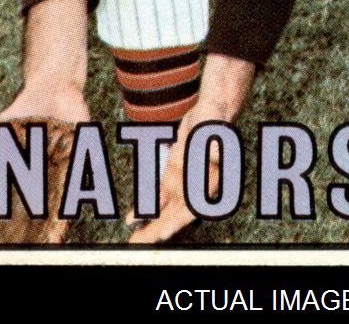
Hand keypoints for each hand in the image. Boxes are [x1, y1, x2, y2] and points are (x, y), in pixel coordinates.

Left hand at [127, 53, 254, 243]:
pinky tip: (133, 216)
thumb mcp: (215, 128)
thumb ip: (214, 145)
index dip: (175, 222)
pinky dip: (146, 205)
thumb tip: (213, 156)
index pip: (192, 207)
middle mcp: (197, 187)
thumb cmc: (216, 117)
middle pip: (174, 214)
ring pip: (164, 209)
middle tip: (136, 243)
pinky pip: (158, 194)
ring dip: (148, 223)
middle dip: (155, 230)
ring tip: (132, 236)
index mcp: (209, 182)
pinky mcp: (174, 172)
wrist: (212, 106)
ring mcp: (185, 181)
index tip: (160, 235)